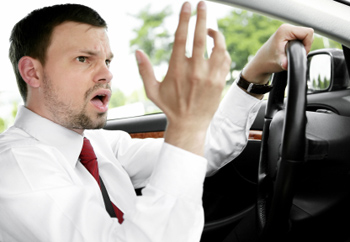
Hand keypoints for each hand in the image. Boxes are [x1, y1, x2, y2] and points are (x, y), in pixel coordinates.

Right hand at [136, 1, 230, 154]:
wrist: (190, 125)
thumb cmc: (170, 107)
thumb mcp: (152, 91)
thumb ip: (145, 70)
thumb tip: (137, 52)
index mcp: (177, 70)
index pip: (181, 38)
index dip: (184, 19)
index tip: (186, 5)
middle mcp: (194, 71)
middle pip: (200, 37)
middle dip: (202, 17)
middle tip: (202, 3)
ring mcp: (210, 77)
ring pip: (217, 47)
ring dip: (215, 34)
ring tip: (210, 28)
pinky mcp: (220, 82)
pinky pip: (225, 60)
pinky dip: (222, 50)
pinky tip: (217, 47)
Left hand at [242, 24, 313, 84]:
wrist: (260, 64)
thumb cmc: (268, 62)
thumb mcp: (279, 63)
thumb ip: (285, 63)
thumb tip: (286, 65)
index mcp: (285, 30)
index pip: (308, 32)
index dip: (307, 44)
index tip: (300, 53)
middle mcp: (286, 28)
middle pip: (307, 34)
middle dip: (305, 46)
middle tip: (295, 55)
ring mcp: (287, 31)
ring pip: (305, 36)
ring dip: (302, 46)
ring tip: (292, 54)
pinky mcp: (287, 35)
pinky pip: (301, 38)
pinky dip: (300, 46)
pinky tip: (292, 52)